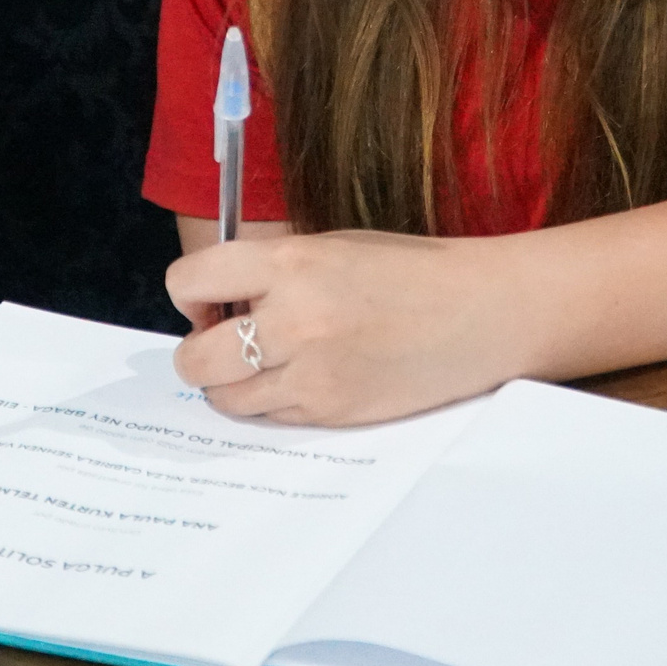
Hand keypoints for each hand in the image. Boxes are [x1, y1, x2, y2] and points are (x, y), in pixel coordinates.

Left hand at [167, 230, 541, 425]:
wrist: (478, 314)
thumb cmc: (407, 273)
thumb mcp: (330, 248)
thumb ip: (270, 273)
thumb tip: (215, 305)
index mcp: (291, 264)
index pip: (191, 281)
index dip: (188, 295)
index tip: (206, 301)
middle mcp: (293, 320)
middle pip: (194, 359)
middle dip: (198, 352)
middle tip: (224, 340)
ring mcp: (311, 374)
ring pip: (225, 398)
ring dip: (230, 384)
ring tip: (266, 362)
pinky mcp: (330, 412)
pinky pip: (269, 416)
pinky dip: (271, 401)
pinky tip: (302, 377)